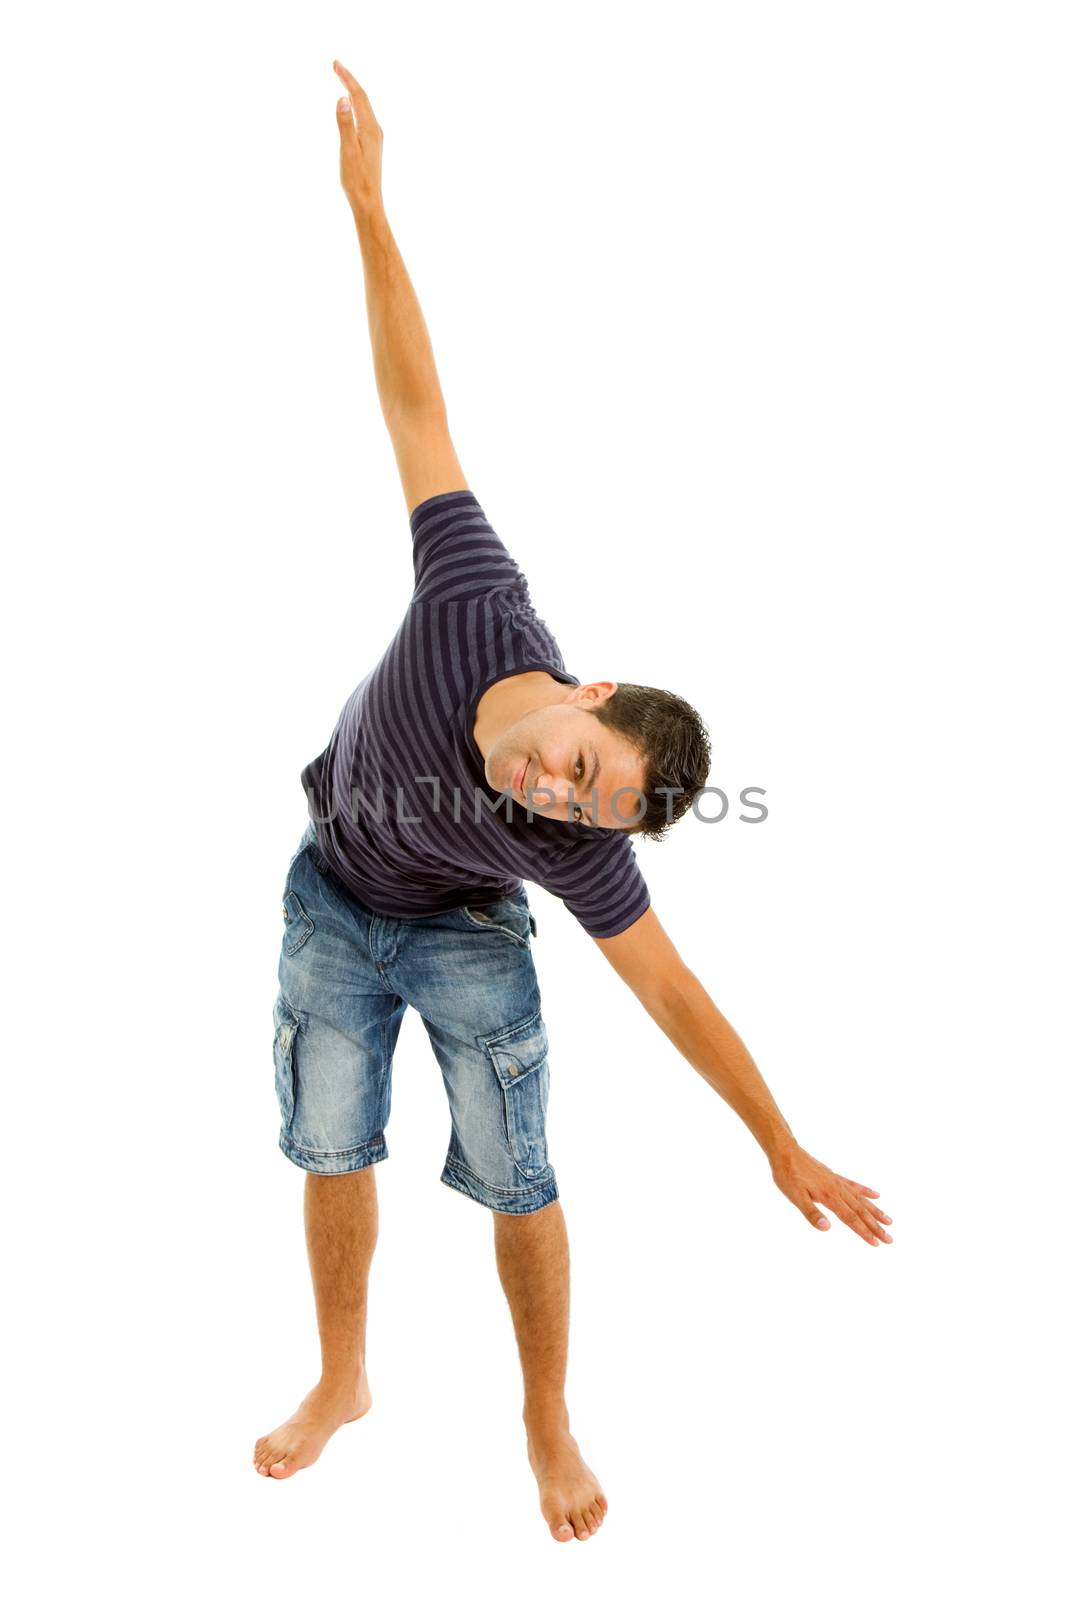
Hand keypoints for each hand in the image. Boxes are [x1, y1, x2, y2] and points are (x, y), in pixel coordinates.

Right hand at [333, 60, 383, 215]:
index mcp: (370, 128)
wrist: (368, 202)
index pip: (358, 95)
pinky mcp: (372, 146)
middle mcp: (375, 130)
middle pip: (363, 98)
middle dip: (349, 81)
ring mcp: (375, 138)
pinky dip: (356, 105)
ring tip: (342, 80)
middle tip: (336, 66)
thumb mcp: (347, 150)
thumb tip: (343, 98)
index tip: (335, 64)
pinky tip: (352, 108)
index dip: (347, 78)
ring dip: (353, 92)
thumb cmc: (356, 179)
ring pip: (365, 107)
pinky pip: (364, 117)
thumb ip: (345, 124)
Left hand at [770, 1143, 892, 1245]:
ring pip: (861, 1199)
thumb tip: (827, 1228)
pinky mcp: (834, 1176)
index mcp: (829, 1197)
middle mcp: (837, 1189)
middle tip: (890, 1239)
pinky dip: (866, 1191)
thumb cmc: (788, 1175)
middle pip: (861, 1211)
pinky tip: (876, 1195)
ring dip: (876, 1211)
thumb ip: (811, 1213)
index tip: (876, 1243)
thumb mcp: (794, 1196)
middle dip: (876, 1226)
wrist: (786, 1152)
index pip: (850, 1218)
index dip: (863, 1232)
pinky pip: (854, 1185)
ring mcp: (837, 1182)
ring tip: (889, 1221)